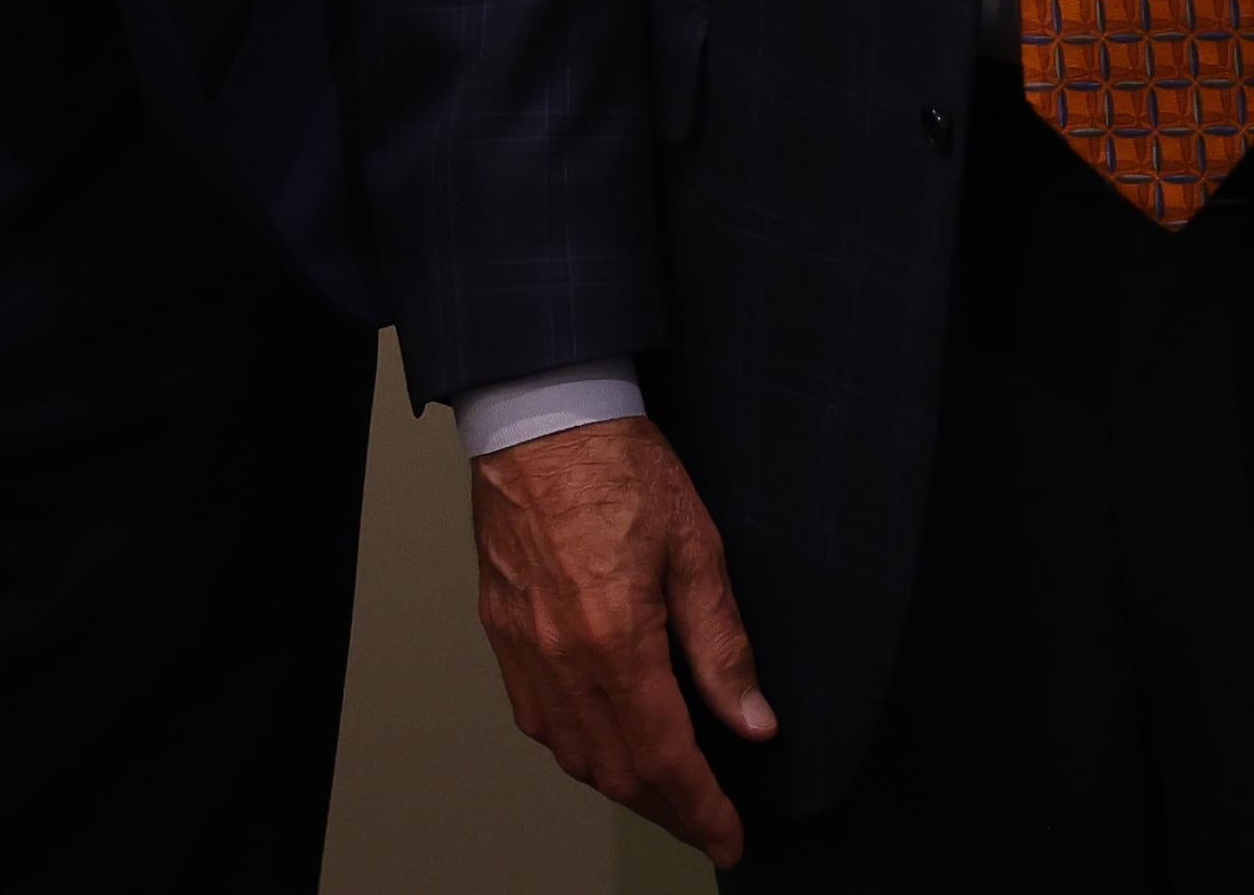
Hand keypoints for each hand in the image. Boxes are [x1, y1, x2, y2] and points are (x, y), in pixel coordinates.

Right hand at [468, 414, 774, 864]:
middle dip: (666, 809)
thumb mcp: (697, 549)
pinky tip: (604, 739)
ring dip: (621, 783)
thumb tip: (753, 722)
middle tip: (708, 821)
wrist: (540, 417)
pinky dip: (576, 747)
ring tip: (665, 788)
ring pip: (571, 754)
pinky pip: (536, 719)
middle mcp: (560, 658)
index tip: (730, 837)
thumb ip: (723, 646)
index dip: (702, 811)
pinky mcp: (500, 632)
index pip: (664, 759)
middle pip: (615, 771)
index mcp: (615, 641)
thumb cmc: (619, 467)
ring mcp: (522, 649)